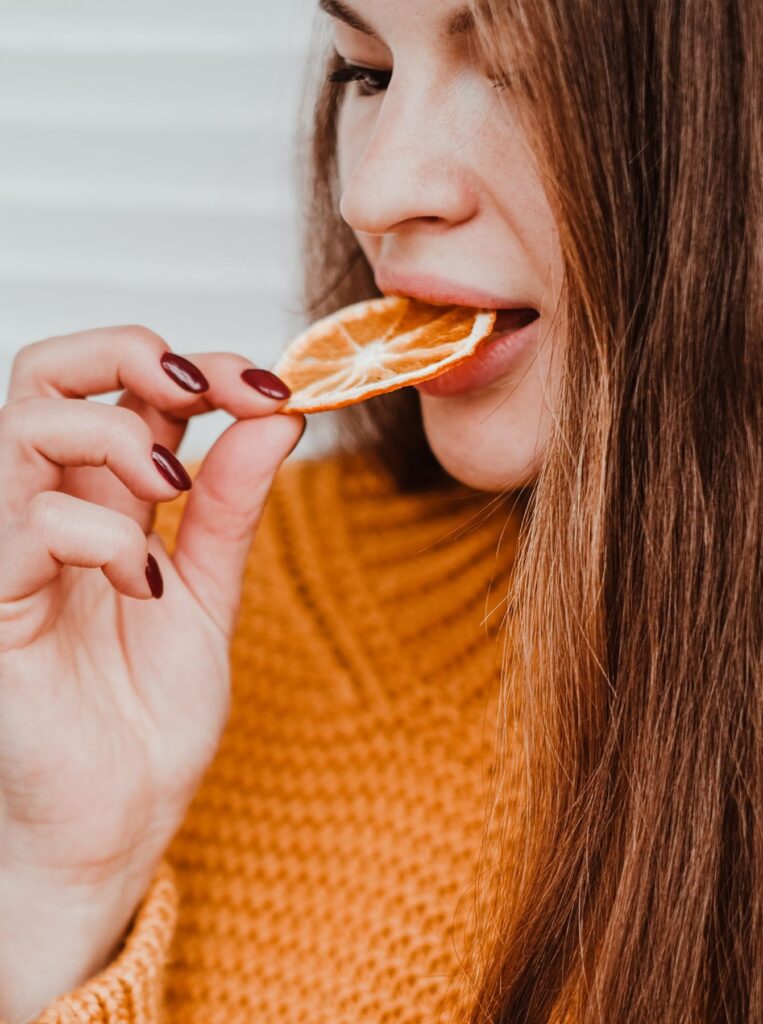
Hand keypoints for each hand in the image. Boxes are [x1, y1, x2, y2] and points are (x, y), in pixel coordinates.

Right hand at [0, 325, 303, 992]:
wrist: (117, 820)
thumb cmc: (150, 714)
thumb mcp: (208, 591)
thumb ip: (230, 505)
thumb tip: (275, 416)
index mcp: (103, 500)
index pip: (126, 385)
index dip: (198, 364)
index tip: (271, 388)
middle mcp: (49, 509)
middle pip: (49, 371)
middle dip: (131, 354)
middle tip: (202, 393)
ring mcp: (11, 552)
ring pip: (25, 426)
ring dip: (117, 435)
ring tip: (170, 488)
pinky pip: (27, 526)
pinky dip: (103, 536)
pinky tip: (145, 584)